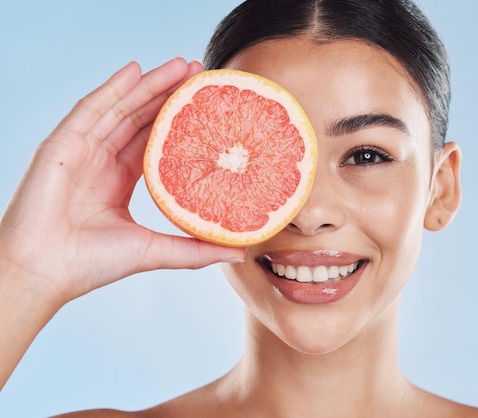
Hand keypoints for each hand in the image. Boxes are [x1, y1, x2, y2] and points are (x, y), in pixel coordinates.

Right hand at [0, 57, 243, 305]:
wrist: (43, 272)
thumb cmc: (91, 264)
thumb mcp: (154, 250)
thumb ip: (195, 249)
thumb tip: (240, 251)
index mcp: (119, 181)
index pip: (155, 141)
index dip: (180, 122)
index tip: (210, 105)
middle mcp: (101, 161)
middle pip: (140, 118)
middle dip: (170, 94)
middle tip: (201, 74)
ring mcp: (81, 150)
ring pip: (120, 108)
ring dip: (150, 84)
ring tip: (182, 66)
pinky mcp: (62, 145)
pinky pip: (90, 109)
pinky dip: (112, 88)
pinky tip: (135, 70)